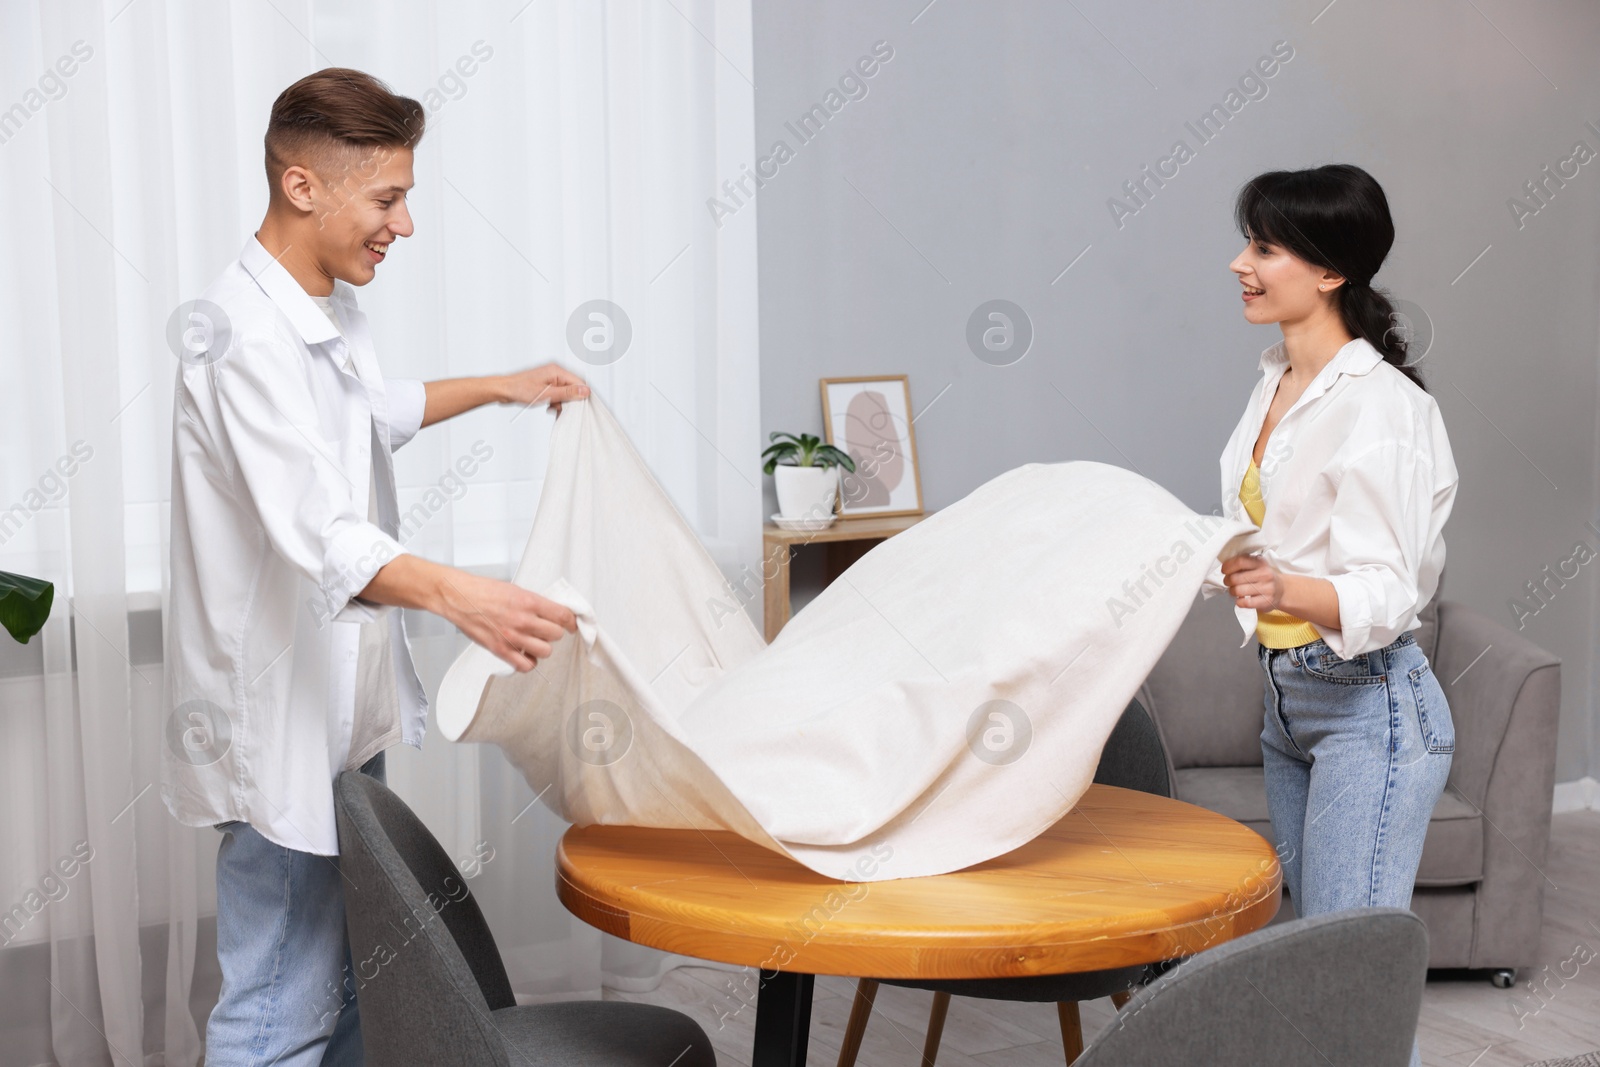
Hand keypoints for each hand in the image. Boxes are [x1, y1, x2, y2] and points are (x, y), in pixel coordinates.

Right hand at [434, 568, 577, 671]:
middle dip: (554, 632)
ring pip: (545, 651)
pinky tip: (525, 654)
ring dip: (543, 647)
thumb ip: (535, 603)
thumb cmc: (483, 591)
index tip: (571, 624)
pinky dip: (529, 662)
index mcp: (528, 602)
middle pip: (556, 635)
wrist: (458, 598)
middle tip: (547, 629)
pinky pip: (525, 665)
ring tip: (535, 641)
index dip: (571, 621)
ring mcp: (512, 637)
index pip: (563, 615)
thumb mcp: (515, 590)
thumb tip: (552, 613)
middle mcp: (522, 620)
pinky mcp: (500, 650)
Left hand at [500, 363, 588, 415]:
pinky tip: (549, 407)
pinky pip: (558, 394)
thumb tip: (585, 391)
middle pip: (573, 388)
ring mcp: (551, 379)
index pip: (578, 382)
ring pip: (566, 393)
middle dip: (569, 400)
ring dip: (562, 403)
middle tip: (561, 408)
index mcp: (557, 370)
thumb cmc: (519, 389)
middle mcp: (555, 373)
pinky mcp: (547, 385)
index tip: (579, 407)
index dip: (581, 395)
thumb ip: (567, 393)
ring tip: (552, 407)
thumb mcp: (546, 394)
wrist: (503, 390)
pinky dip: (556, 402)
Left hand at [1222, 552, 1283, 612]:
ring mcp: (1266, 588)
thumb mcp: (1256, 565)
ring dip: (1232, 591)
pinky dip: (1239, 602)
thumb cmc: (1263, 577)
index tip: (1224, 570)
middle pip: (1235, 578)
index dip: (1228, 566)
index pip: (1240, 561)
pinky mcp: (1266, 601)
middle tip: (1229, 582)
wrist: (1282, 590)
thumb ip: (1242, 564)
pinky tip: (1241, 599)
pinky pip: (1245, 603)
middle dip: (1227, 581)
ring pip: (1238, 590)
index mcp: (1260, 562)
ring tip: (1235, 590)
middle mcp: (1265, 574)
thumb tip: (1224, 566)